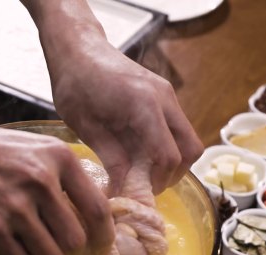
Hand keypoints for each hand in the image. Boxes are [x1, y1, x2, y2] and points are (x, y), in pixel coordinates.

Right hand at [0, 123, 114, 254]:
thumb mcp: (35, 146)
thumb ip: (64, 172)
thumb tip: (94, 210)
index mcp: (59, 158)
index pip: (97, 208)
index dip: (103, 233)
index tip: (101, 244)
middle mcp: (42, 182)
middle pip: (75, 240)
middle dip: (66, 246)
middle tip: (52, 240)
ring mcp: (16, 208)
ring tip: (30, 244)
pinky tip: (9, 246)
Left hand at [49, 38, 203, 195]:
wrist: (78, 48)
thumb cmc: (75, 84)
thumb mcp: (86, 127)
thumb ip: (111, 159)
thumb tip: (125, 192)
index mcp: (144, 105)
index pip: (168, 156)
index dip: (155, 182)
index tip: (136, 194)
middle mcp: (164, 99)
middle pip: (190, 151)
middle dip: (171, 176)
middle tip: (143, 188)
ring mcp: (168, 96)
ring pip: (188, 141)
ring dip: (171, 163)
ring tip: (141, 174)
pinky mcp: (164, 97)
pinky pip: (176, 130)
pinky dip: (166, 148)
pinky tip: (140, 156)